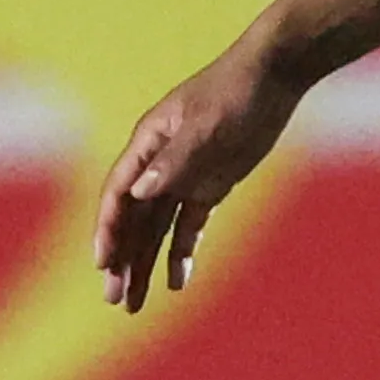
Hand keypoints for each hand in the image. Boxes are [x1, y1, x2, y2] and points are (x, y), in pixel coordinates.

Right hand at [94, 36, 302, 314]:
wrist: (276, 74)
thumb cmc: (237, 93)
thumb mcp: (208, 127)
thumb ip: (175, 161)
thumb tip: (139, 192)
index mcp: (148, 144)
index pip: (118, 195)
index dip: (108, 231)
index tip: (103, 265)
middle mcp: (158, 164)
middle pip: (132, 220)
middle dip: (122, 260)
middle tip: (114, 300)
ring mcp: (184, 175)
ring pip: (156, 229)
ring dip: (144, 264)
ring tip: (134, 305)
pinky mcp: (210, 184)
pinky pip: (188, 225)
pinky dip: (181, 252)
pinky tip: (176, 282)